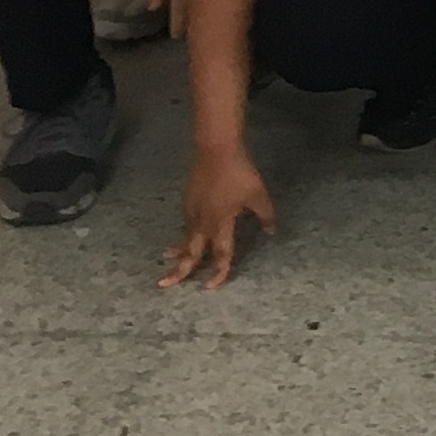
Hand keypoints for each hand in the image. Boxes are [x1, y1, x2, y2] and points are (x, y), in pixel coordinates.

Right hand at [161, 150, 277, 289]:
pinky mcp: (188, 200)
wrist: (215, 148)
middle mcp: (202, 222)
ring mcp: (192, 210)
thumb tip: (271, 231)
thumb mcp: (258, 194)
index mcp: (220, 223)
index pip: (221, 254)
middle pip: (190, 252)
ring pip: (185, 238)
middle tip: (164, 284)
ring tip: (168, 260)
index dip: (219, 272)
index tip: (211, 287)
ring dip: (178, 251)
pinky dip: (182, 234)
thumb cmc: (239, 172)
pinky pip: (185, 224)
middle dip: (178, 270)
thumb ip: (265, 215)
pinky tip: (182, 235)